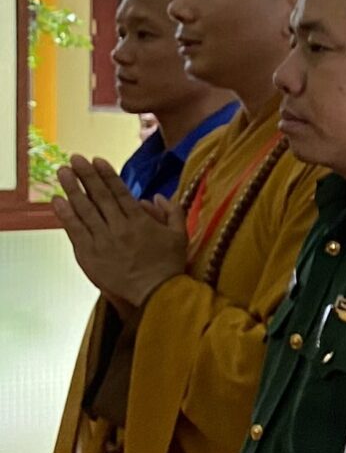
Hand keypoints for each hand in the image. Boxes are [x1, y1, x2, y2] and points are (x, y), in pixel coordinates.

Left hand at [54, 157, 188, 314]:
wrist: (156, 293)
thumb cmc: (169, 265)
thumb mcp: (180, 236)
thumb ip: (173, 213)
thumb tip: (157, 197)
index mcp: (140, 221)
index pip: (119, 192)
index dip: (106, 175)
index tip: (96, 160)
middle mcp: (119, 226)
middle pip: (99, 196)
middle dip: (86, 175)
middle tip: (74, 158)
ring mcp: (102, 240)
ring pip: (84, 210)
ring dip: (72, 189)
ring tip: (62, 172)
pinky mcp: (89, 254)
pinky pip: (75, 230)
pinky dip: (65, 214)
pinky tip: (57, 200)